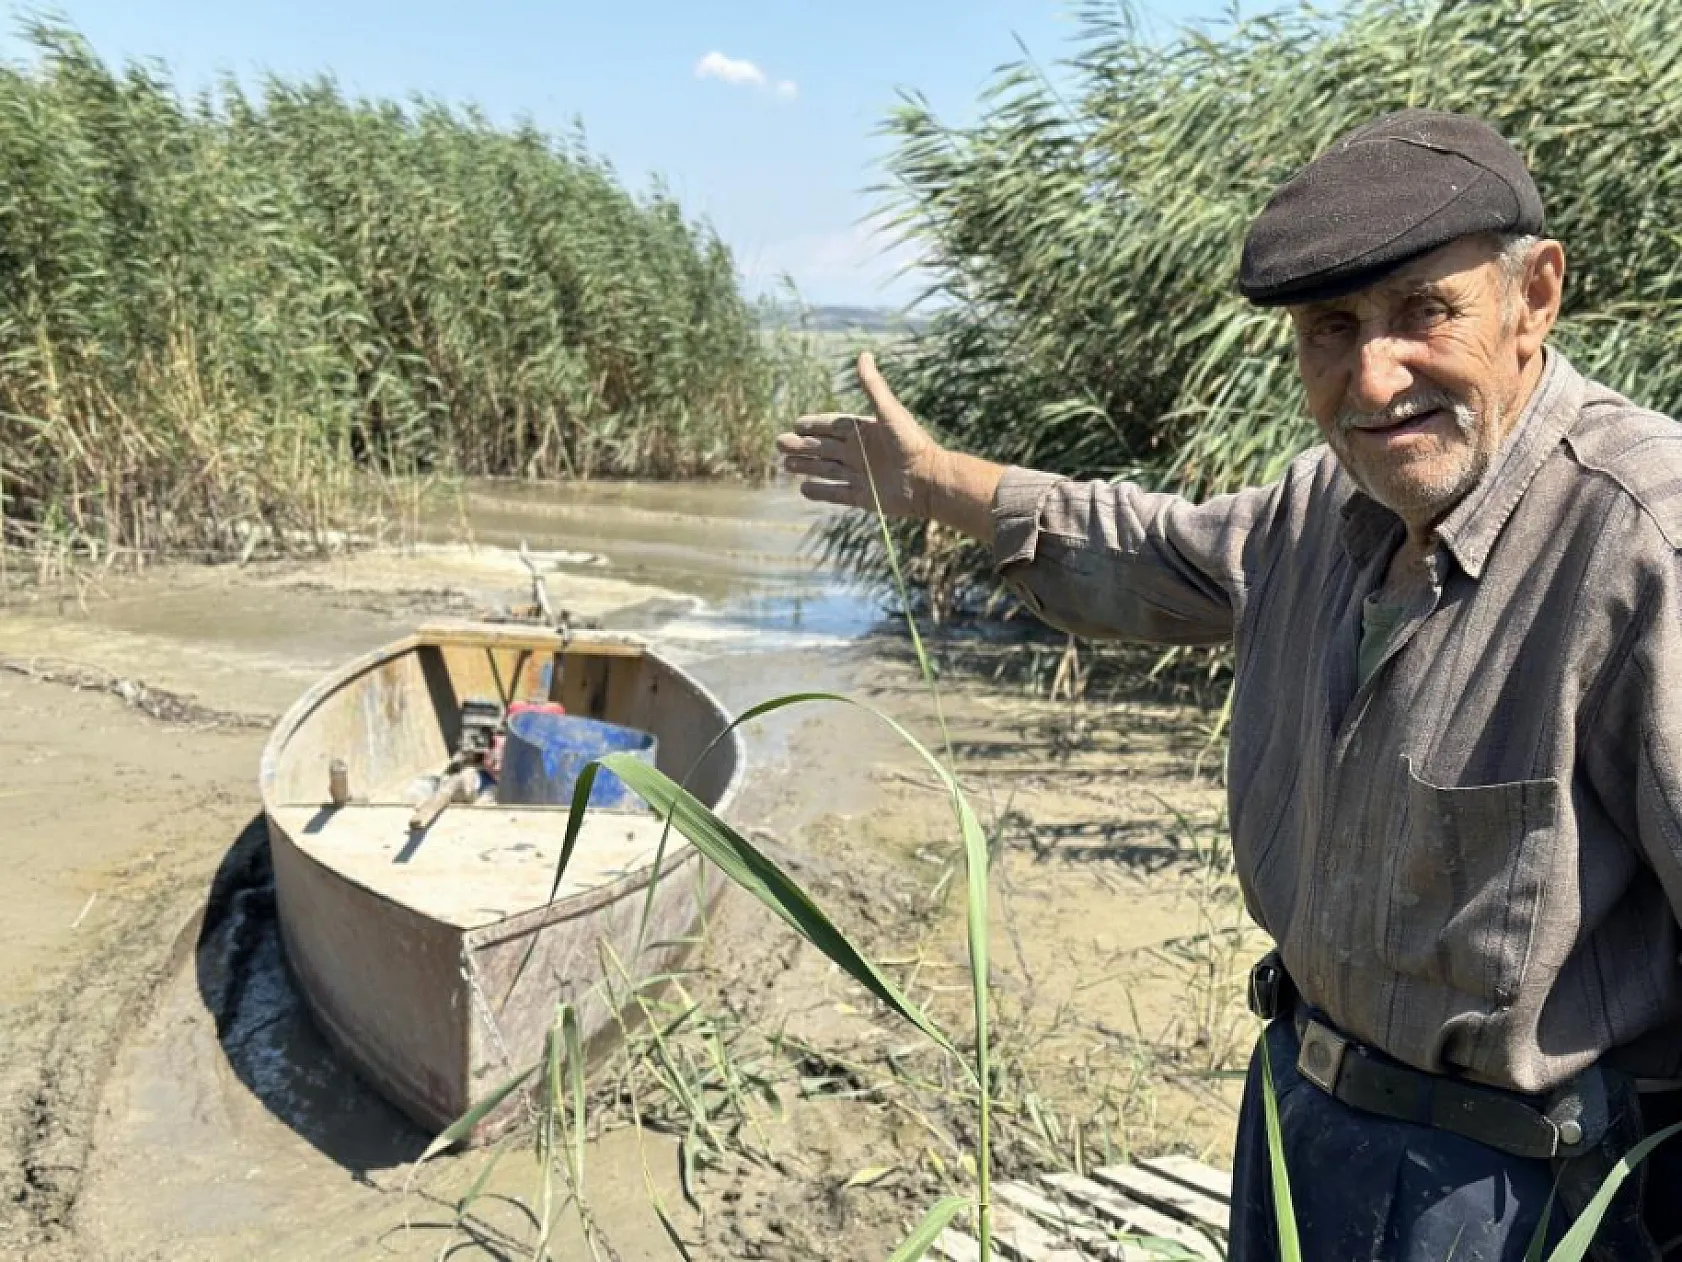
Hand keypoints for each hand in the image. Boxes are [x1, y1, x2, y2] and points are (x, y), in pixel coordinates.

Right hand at [776, 352, 942, 517]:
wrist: (929, 481)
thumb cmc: (911, 443)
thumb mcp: (889, 411)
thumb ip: (873, 386)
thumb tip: (863, 354)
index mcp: (866, 431)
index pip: (834, 426)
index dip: (815, 425)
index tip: (797, 423)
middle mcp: (862, 453)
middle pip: (825, 448)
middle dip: (802, 446)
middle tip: (780, 443)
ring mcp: (862, 475)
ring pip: (826, 469)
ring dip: (806, 466)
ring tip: (785, 464)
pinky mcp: (863, 497)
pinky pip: (837, 493)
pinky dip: (820, 491)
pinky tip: (803, 489)